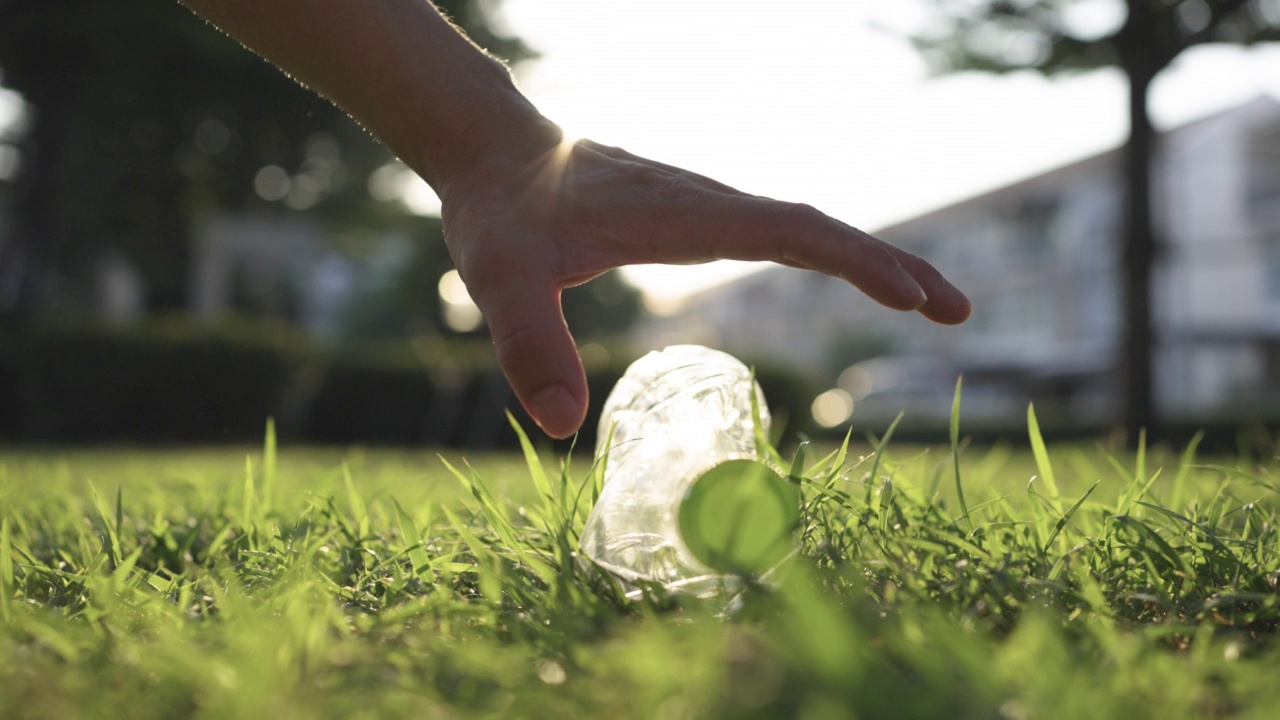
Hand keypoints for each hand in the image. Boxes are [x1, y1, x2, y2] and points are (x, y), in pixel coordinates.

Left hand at [439, 131, 971, 438]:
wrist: (494, 153)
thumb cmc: (500, 213)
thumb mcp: (500, 280)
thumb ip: (529, 345)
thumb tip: (563, 428)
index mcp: (678, 214)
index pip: (788, 230)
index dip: (852, 260)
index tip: (909, 292)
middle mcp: (705, 203)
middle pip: (819, 228)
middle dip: (891, 266)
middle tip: (957, 310)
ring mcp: (705, 206)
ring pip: (807, 227)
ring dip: (871, 259)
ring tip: (931, 302)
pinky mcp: (696, 215)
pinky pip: (781, 231)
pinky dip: (830, 254)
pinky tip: (848, 277)